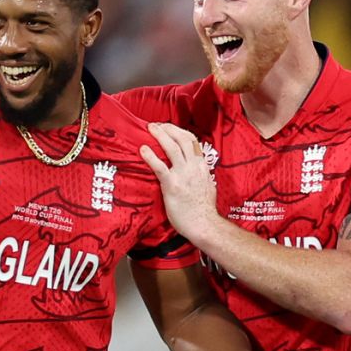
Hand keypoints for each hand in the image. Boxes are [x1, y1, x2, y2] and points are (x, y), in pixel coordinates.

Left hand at [139, 122, 219, 239]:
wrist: (204, 224)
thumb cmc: (204, 209)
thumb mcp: (207, 185)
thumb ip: (200, 175)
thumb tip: (196, 170)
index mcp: (202, 166)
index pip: (193, 141)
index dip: (180, 132)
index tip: (170, 129)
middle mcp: (193, 167)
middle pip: (182, 139)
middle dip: (168, 128)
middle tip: (157, 125)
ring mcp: (183, 175)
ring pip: (172, 147)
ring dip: (160, 135)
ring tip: (149, 129)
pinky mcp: (172, 185)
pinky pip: (160, 166)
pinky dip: (150, 156)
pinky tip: (143, 149)